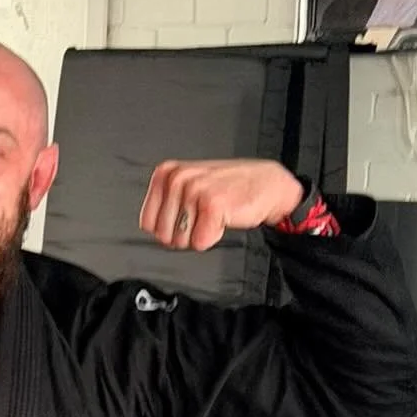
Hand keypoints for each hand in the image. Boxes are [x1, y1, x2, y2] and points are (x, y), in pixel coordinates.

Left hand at [139, 159, 304, 251]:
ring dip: (200, 234)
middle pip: (163, 236)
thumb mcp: (189, 188)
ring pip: (181, 241)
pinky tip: (224, 217)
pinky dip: (214, 236)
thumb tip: (152, 230)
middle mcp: (177, 178)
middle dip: (185, 233)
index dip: (169, 227)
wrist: (268, 184)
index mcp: (166, 173)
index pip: (147, 224)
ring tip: (214, 214)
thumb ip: (165, 205)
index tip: (187, 214)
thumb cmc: (229, 188)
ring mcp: (194, 190)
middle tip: (203, 215)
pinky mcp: (212, 204)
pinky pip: (200, 243)